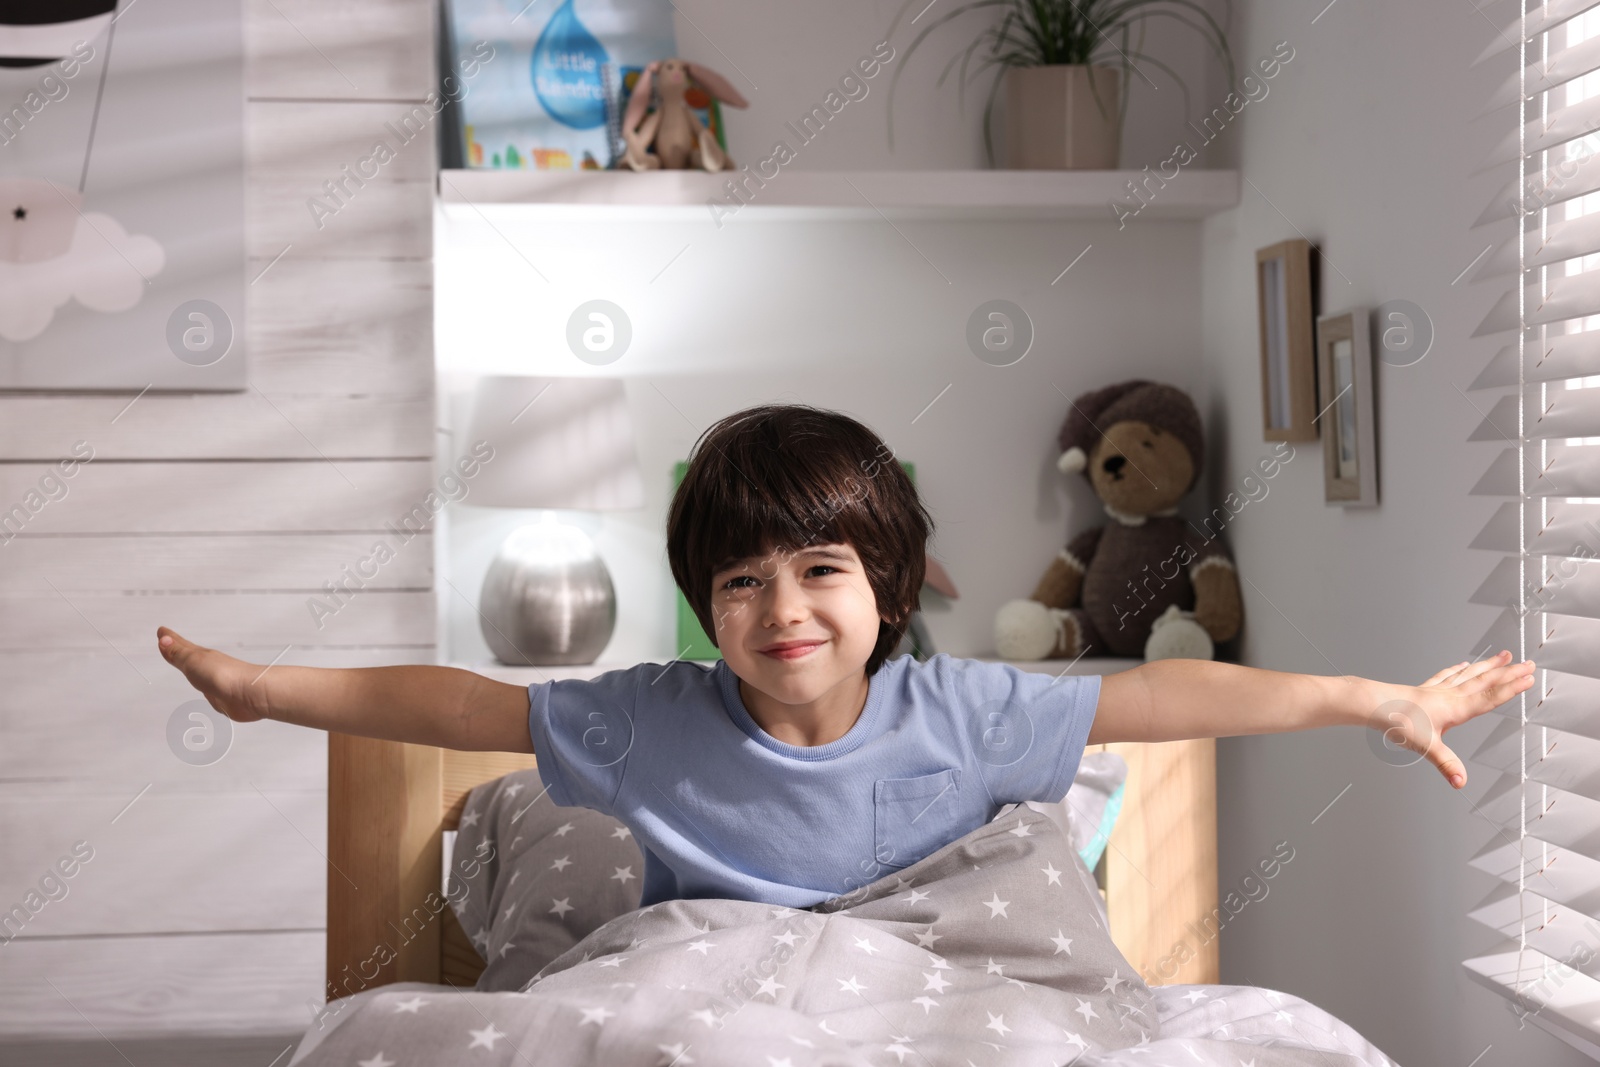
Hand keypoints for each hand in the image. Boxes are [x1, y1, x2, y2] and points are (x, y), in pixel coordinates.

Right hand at [156, 626, 271, 723]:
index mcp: (201, 656)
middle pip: (189, 656)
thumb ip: (178, 653)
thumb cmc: (225, 675)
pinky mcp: (220, 697)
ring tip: (184, 662)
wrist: (248, 694)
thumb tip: (164, 639)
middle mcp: (208, 666)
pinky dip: (201, 687)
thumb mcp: (194, 661)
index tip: (162, 631)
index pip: (181, 645)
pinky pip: (206, 690)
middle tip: (168, 642)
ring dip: (190, 667)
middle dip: (178, 649)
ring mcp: (214, 681)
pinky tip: (203, 686)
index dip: (170, 638)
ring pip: (198, 672)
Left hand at [1370, 650, 1535, 789]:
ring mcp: (1437, 690)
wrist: (1373, 703)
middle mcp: (1449, 696)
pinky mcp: (1425, 689)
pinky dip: (1458, 670)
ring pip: (1469, 674)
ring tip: (1503, 656)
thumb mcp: (1425, 746)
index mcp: (1455, 708)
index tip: (1529, 679)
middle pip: (1485, 681)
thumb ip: (1446, 764)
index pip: (1490, 698)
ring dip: (1488, 666)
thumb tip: (1460, 782)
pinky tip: (1463, 665)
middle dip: (1508, 673)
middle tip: (1529, 664)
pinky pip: (1447, 676)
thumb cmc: (1397, 722)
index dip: (1511, 689)